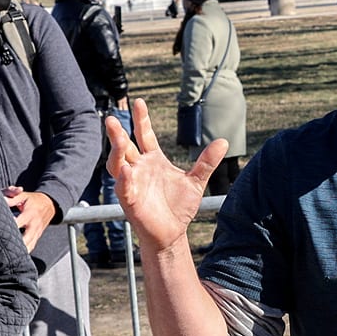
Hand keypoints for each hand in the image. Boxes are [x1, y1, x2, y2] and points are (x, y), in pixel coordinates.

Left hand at [4, 186, 56, 251]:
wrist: (50, 204)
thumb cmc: (34, 200)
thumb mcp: (24, 196)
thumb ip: (13, 198)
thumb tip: (3, 200)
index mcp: (29, 214)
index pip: (18, 223)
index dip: (9, 228)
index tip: (0, 230)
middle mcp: (34, 225)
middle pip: (25, 239)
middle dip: (15, 244)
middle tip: (3, 248)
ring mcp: (37, 232)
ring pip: (29, 245)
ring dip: (20, 251)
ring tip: (9, 255)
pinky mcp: (38, 236)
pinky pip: (32, 246)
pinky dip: (25, 251)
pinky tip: (17, 256)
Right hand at [103, 97, 225, 256]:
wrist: (173, 233)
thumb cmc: (179, 206)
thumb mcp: (196, 181)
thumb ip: (207, 161)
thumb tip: (224, 140)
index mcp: (152, 161)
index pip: (144, 135)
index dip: (142, 120)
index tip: (139, 102)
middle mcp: (138, 169)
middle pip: (125, 146)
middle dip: (118, 132)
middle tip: (113, 117)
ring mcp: (132, 184)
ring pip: (118, 163)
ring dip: (116, 150)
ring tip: (117, 135)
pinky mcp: (130, 201)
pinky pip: (124, 187)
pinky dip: (124, 179)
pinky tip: (126, 170)